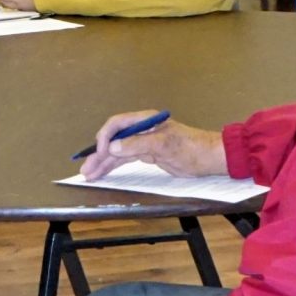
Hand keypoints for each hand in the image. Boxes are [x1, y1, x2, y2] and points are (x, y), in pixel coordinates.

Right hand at [79, 113, 227, 182]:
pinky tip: (105, 172)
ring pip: (119, 152)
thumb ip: (137, 144)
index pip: (117, 124)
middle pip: (115, 140)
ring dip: (104, 162)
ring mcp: (144, 143)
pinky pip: (126, 159)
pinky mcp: (148, 155)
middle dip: (100, 154)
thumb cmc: (190, 148)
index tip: (100, 152)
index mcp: (144, 121)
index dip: (106, 137)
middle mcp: (141, 130)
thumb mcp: (163, 145)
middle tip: (87, 169)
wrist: (209, 158)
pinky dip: (115, 166)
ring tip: (90, 174)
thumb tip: (113, 147)